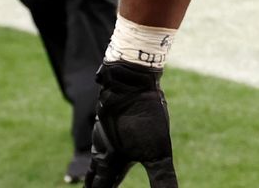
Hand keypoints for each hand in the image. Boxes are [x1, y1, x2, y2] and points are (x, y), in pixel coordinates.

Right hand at [86, 61, 176, 186]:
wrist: (132, 81)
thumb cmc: (143, 118)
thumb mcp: (158, 154)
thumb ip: (162, 179)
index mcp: (108, 161)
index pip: (100, 187)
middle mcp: (102, 147)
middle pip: (96, 173)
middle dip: (96, 185)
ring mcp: (105, 131)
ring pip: (99, 154)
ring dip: (99, 168)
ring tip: (99, 175)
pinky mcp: (112, 117)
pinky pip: (105, 137)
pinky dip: (106, 147)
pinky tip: (110, 141)